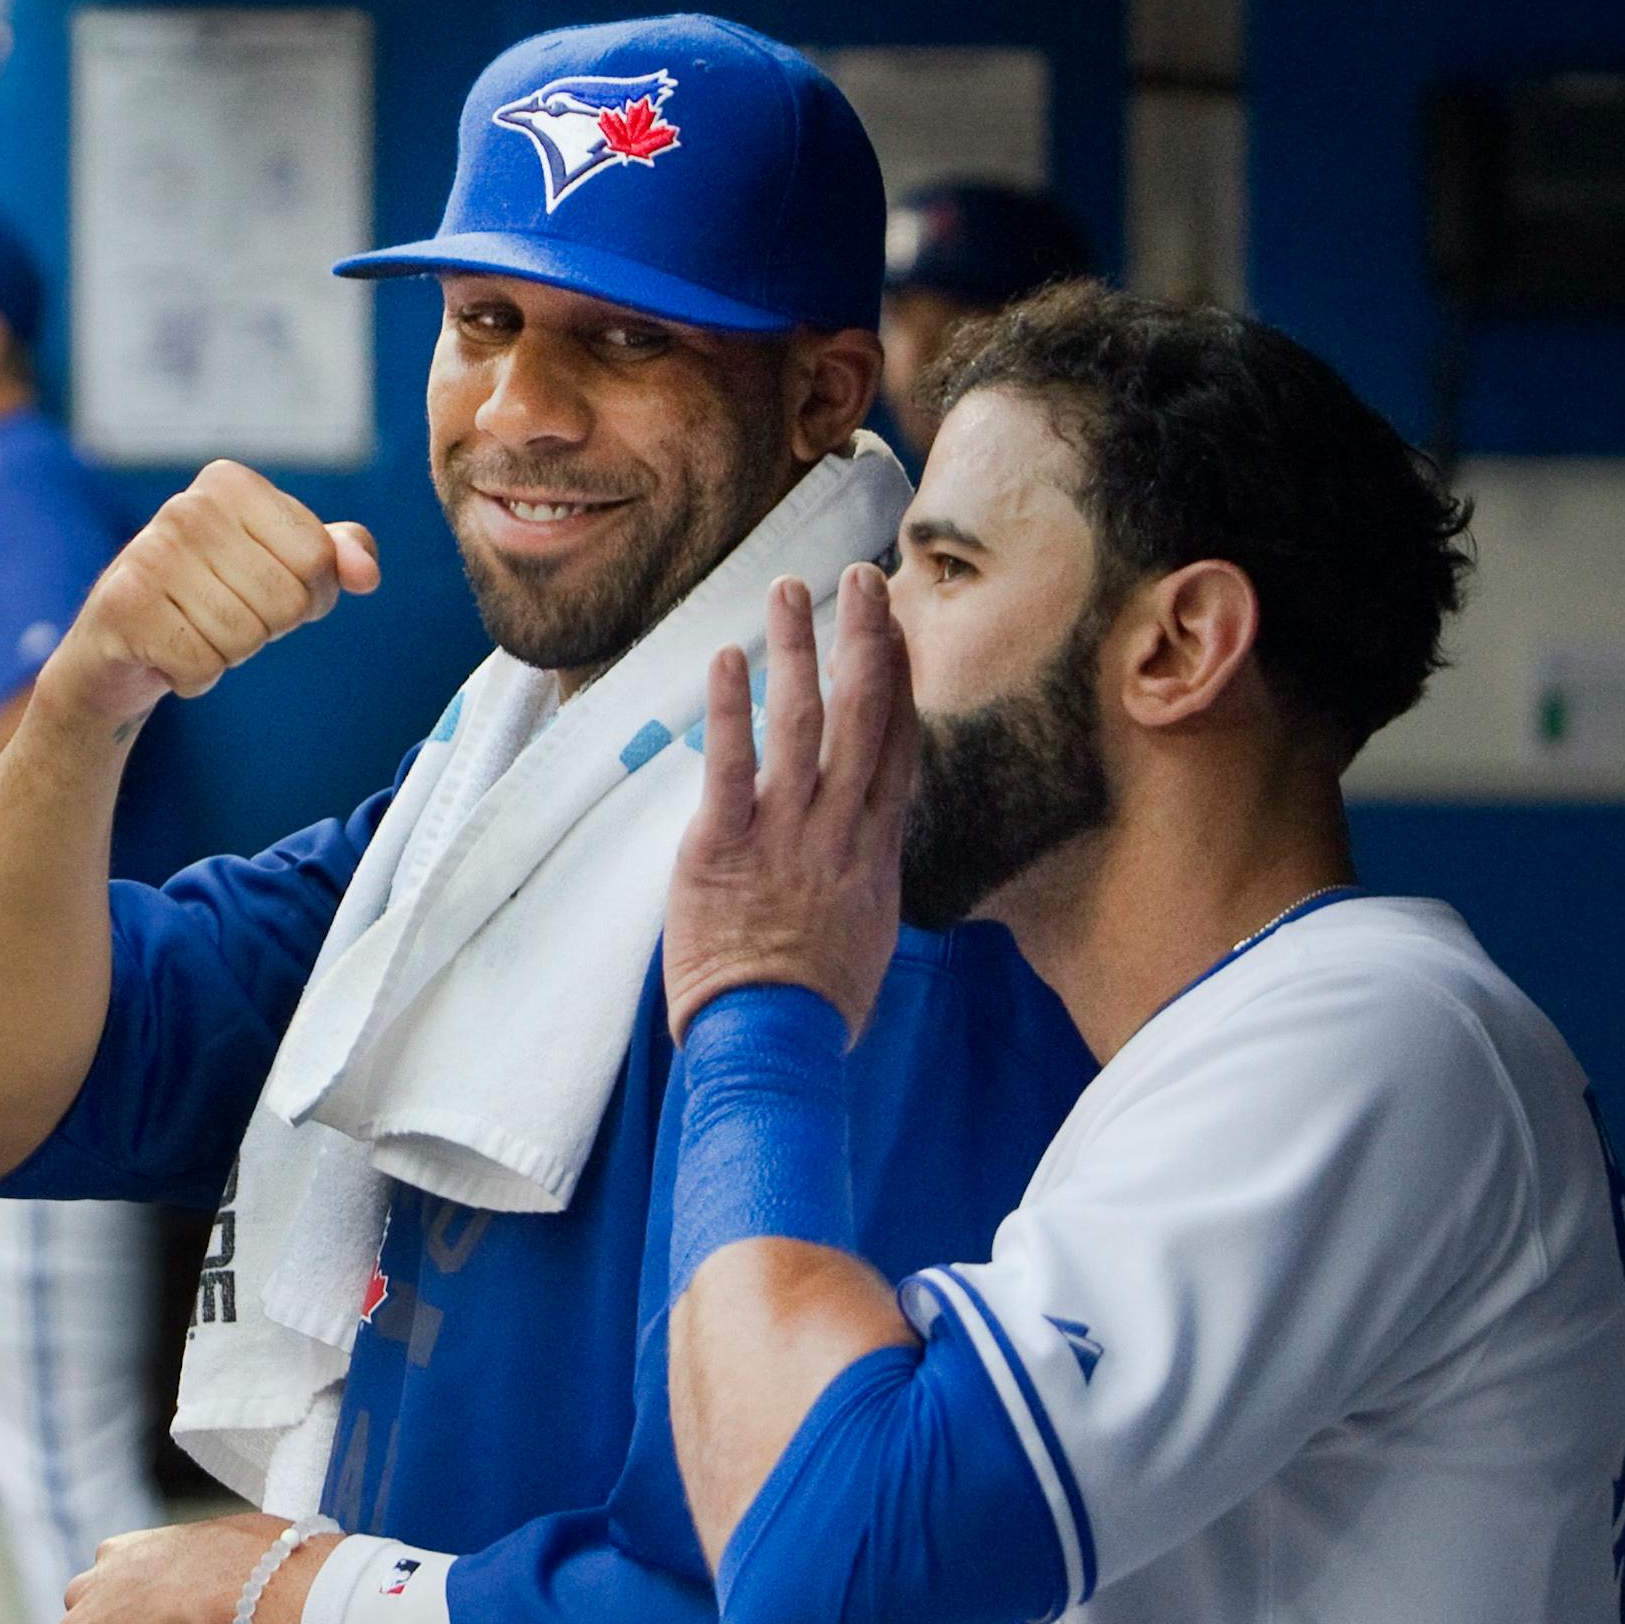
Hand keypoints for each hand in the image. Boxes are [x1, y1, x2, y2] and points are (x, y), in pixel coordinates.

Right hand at [36, 460, 381, 734]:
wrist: (119, 645)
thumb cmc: (213, 597)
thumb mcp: (282, 565)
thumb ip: (335, 554)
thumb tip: (366, 574)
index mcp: (230, 484)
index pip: (318, 557)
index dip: (310, 595)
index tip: (267, 590)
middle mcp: (187, 508)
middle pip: (287, 601)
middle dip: (267, 627)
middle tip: (224, 613)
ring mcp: (149, 554)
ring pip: (246, 637)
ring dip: (229, 653)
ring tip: (193, 629)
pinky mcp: (123, 608)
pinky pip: (203, 666)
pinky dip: (194, 676)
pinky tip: (167, 654)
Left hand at [664, 562, 918, 1042]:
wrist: (772, 1043)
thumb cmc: (817, 1008)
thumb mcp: (869, 939)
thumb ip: (864, 882)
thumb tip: (862, 858)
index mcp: (875, 851)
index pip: (897, 745)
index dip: (901, 680)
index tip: (898, 631)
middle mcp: (839, 828)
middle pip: (862, 714)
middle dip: (863, 639)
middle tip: (861, 579)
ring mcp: (785, 831)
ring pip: (800, 722)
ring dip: (795, 649)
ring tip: (789, 591)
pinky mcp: (724, 844)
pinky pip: (730, 763)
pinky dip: (728, 708)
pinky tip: (726, 659)